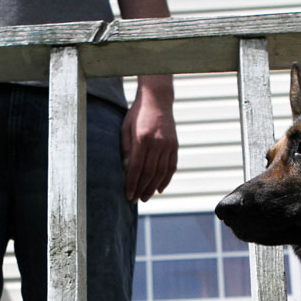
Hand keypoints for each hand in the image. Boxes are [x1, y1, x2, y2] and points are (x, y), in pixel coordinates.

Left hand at [121, 76, 177, 202]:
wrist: (157, 100)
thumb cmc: (137, 114)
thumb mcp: (125, 129)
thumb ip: (126, 150)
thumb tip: (127, 171)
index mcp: (142, 139)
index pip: (136, 168)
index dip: (132, 184)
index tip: (128, 195)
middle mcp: (157, 143)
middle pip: (149, 173)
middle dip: (142, 189)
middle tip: (136, 200)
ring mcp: (168, 145)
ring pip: (161, 173)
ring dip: (153, 188)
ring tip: (146, 197)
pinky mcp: (175, 146)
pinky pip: (171, 167)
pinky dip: (166, 180)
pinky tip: (160, 189)